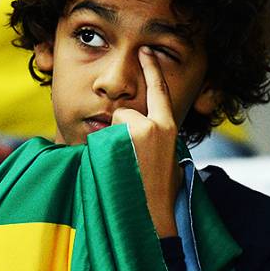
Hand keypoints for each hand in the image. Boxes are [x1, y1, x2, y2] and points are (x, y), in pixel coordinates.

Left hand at [111, 47, 181, 236]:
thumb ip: (157, 141)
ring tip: (123, 170)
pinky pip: (100, 140)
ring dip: (112, 145)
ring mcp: (135, 132)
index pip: (160, 91)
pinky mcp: (118, 142)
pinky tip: (114, 171)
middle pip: (126, 113)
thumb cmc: (160, 198)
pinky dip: (102, 154)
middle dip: (122, 133)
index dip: (152, 70)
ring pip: (112, 127)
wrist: (151, 220)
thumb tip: (144, 134)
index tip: (146, 51)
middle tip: (131, 164)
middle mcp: (154, 125)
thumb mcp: (168, 163)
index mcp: (169, 130)